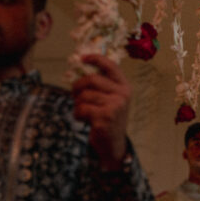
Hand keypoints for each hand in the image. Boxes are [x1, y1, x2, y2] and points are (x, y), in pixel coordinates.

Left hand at [72, 54, 130, 170]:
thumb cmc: (107, 117)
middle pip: (92, 79)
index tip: (82, 57)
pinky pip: (82, 108)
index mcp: (124, 87)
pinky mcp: (105, 117)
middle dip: (78, 86)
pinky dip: (78, 114)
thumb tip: (79, 66)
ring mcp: (115, 106)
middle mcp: (122, 95)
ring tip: (84, 111)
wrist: (113, 143)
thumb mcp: (110, 99)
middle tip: (75, 94)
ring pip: (84, 95)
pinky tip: (84, 120)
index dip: (96, 58)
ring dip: (78, 104)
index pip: (111, 66)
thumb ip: (101, 85)